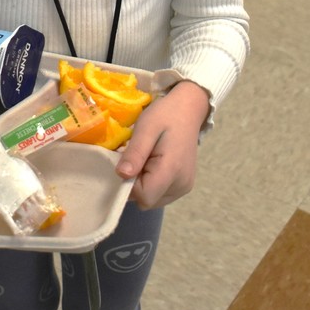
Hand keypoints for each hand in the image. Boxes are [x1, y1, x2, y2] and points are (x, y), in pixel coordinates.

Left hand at [115, 80, 208, 208]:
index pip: (144, 196)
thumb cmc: (165, 115)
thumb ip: (135, 153)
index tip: (127, 164)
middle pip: (147, 200)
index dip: (129, 184)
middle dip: (135, 184)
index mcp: (172, 171)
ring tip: (144, 160)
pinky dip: (151, 184)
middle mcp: (181, 185)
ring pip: (152, 200)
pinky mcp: (184, 185)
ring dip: (142, 184)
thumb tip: (122, 175)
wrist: (188, 109)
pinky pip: (160, 194)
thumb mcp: (146, 128)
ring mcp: (184, 187)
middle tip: (135, 159)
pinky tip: (152, 164)